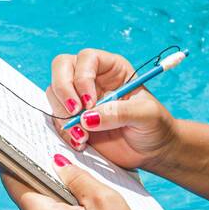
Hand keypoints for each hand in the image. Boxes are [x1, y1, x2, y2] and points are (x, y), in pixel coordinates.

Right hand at [47, 49, 178, 172]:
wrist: (152, 151)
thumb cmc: (154, 126)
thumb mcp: (146, 115)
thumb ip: (120, 112)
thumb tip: (87, 117)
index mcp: (112, 68)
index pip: (87, 58)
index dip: (83, 77)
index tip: (90, 102)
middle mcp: (92, 79)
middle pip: (61, 67)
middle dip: (63, 90)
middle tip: (75, 113)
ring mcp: (79, 98)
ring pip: (54, 93)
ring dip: (63, 114)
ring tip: (84, 136)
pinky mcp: (73, 119)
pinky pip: (56, 118)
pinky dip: (64, 131)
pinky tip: (82, 142)